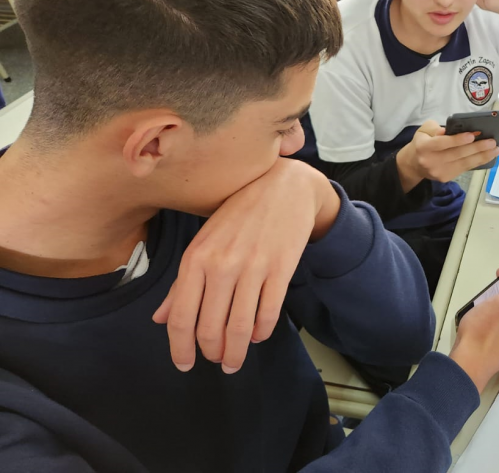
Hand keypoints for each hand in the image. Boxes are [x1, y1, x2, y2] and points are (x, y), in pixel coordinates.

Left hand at [152, 159, 337, 372]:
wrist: (284, 186)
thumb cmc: (240, 213)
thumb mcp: (204, 241)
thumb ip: (182, 282)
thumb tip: (160, 320)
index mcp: (196, 258)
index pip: (180, 317)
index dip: (180, 348)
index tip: (184, 365)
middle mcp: (221, 264)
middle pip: (210, 328)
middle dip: (212, 354)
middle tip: (216, 362)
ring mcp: (253, 266)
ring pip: (239, 327)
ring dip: (236, 352)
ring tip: (235, 360)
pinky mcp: (282, 268)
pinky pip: (268, 314)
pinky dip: (261, 333)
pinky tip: (257, 336)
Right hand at [397, 119, 498, 189]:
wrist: (414, 164)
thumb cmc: (422, 142)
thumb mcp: (424, 130)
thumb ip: (435, 128)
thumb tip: (451, 132)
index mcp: (424, 147)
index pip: (443, 143)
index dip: (458, 140)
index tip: (472, 135)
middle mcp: (431, 161)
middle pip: (457, 154)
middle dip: (477, 148)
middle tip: (492, 142)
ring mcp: (440, 172)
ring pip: (464, 163)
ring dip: (482, 156)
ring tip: (495, 150)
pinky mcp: (446, 178)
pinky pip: (465, 168)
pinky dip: (477, 162)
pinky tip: (488, 156)